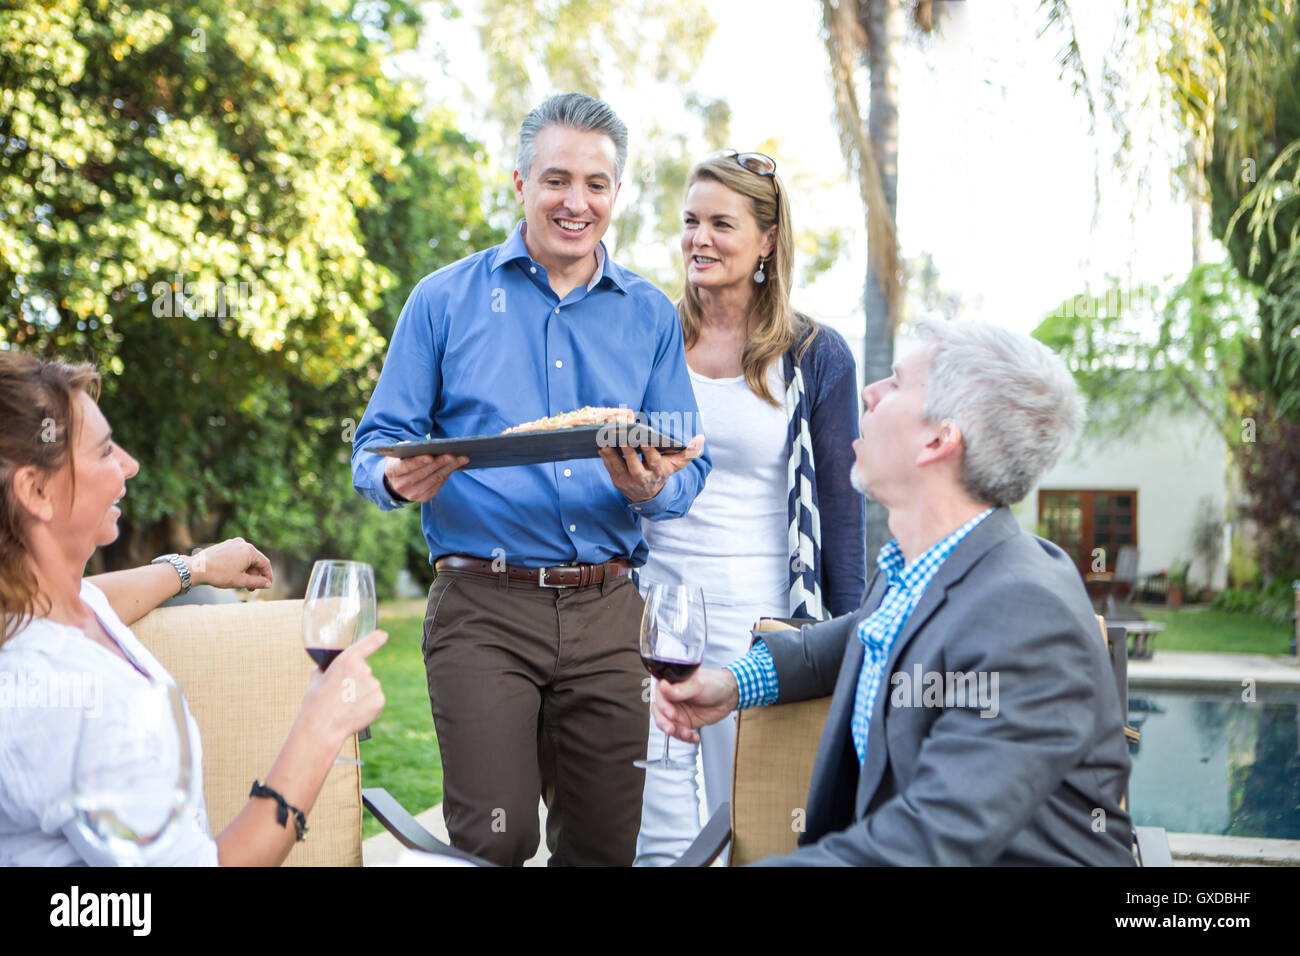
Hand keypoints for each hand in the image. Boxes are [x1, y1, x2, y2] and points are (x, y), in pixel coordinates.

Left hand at [189, 537, 272, 589]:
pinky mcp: (225, 545)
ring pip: (246, 558)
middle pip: (256, 560)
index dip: (268, 575)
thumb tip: (268, 584)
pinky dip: (239, 565)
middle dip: (256, 574)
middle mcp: (243, 543)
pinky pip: (238, 555)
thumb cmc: (218, 574)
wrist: (196, 568)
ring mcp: (233, 543)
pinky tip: (234, 574)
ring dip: (247, 570)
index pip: (265, 563)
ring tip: (242, 583)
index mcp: (249, 551)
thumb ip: (257, 582)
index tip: (267, 585)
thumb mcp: (240, 581)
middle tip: (252, 588)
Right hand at [301, 629, 387, 743]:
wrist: (322, 728)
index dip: (377, 638)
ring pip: (369, 687)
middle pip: (364, 671)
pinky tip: (354, 711)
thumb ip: (327, 668)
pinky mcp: (379, 701)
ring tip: (345, 705)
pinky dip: (367, 705)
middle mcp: (364, 670)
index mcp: (348, 659)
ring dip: (361, 694)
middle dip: (355, 680)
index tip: (382, 635)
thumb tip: (327, 668)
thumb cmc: (316, 703)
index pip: (370, 642)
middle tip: (341, 694)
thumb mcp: (316, 678)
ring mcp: (374, 686)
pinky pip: (374, 699)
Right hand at [384, 453, 467, 503]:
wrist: (399, 480)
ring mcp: (412, 494)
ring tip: (461, 459)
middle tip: (453, 455)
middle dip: (440, 463)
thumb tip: (428, 445)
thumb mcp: (401, 452)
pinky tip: (456, 466)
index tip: (431, 456)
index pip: (406, 466)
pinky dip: (448, 474)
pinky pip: (438, 485)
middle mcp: (401, 485)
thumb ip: (410, 448)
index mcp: (392, 471)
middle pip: (424, 473)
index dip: (419, 461)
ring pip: (434, 479)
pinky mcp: (424, 498)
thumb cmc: (402, 460)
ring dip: (449, 468)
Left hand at [598, 434, 704, 503]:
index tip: (645, 439)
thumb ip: (689, 452)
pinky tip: (602, 446)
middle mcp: (644, 478)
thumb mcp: (677, 464)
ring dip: (612, 454)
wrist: (649, 495)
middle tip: (621, 436)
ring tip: (606, 439)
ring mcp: (629, 481)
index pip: (654, 461)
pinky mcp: (618, 481)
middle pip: (634, 465)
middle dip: (628, 450)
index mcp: (658, 471)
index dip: (649, 451)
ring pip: (619, 467)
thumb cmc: (663, 472)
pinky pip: (610, 469)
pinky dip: (605, 458)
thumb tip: (701, 438)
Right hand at [653, 667, 739, 743]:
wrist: (729, 696)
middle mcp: (671, 699)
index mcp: (671, 684)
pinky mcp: (684, 723)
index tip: (671, 713)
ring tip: (687, 734)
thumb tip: (663, 686)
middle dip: (663, 723)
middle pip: (659, 712)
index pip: (659, 695)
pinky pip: (679, 733)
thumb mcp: (698, 684)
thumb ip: (680, 689)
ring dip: (675, 732)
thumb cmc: (714, 683)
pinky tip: (694, 737)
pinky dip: (685, 738)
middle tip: (671, 729)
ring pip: (667, 725)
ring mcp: (677, 712)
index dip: (662, 706)